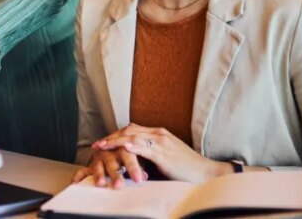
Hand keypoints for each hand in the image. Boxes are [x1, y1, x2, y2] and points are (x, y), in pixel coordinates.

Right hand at [72, 147, 148, 188]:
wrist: (120, 146)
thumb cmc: (131, 155)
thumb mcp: (139, 158)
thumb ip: (140, 166)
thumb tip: (145, 176)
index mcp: (124, 147)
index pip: (129, 154)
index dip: (134, 167)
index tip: (139, 179)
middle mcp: (110, 151)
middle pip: (112, 160)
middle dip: (115, 173)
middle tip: (119, 185)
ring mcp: (99, 157)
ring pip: (98, 165)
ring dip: (99, 174)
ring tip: (100, 184)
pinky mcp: (91, 164)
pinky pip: (83, 170)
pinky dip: (79, 176)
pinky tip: (76, 182)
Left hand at [92, 125, 229, 183]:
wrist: (205, 172)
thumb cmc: (185, 169)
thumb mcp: (164, 158)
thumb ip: (150, 155)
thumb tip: (133, 160)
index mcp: (158, 134)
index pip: (132, 129)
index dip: (116, 134)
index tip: (103, 141)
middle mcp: (159, 133)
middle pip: (129, 130)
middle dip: (111, 137)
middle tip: (97, 144)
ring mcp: (162, 142)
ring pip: (133, 136)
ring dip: (116, 141)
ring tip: (102, 146)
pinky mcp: (165, 153)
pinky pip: (145, 147)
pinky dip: (133, 145)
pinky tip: (123, 147)